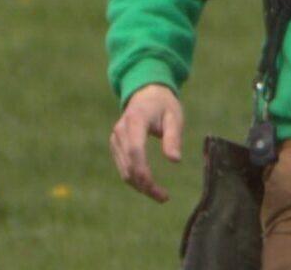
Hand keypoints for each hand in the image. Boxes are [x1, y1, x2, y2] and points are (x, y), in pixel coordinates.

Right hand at [110, 84, 183, 201]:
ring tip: (161, 195)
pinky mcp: (115, 145)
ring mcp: (116, 138)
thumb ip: (173, 137)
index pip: (135, 150)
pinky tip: (149, 186)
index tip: (155, 187)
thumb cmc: (164, 105)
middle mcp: (121, 130)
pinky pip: (123, 167)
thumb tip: (174, 160)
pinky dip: (135, 179)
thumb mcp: (175, 117)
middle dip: (145, 185)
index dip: (143, 171)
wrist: (146, 93)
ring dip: (140, 186)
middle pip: (129, 165)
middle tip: (164, 197)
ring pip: (124, 170)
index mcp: (136, 120)